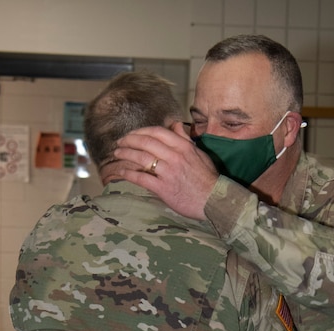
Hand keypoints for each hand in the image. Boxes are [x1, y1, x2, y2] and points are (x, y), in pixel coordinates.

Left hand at [102, 123, 218, 220]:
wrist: (215, 201)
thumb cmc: (208, 179)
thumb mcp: (200, 154)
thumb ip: (185, 139)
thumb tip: (175, 125)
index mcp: (183, 146)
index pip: (156, 132)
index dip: (140, 131)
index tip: (132, 135)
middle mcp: (174, 156)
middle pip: (145, 142)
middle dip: (128, 141)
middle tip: (120, 143)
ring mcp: (168, 172)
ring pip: (141, 157)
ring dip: (126, 154)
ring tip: (117, 154)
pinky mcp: (164, 188)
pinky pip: (142, 178)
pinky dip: (129, 173)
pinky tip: (122, 172)